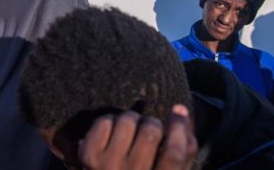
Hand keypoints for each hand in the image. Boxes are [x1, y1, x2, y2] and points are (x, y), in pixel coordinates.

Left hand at [78, 104, 196, 169]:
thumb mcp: (169, 169)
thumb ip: (185, 146)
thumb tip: (180, 109)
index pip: (174, 155)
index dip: (179, 128)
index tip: (179, 110)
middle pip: (150, 131)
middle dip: (152, 122)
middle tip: (148, 127)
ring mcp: (107, 168)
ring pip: (126, 121)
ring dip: (131, 119)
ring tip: (130, 131)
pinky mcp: (88, 156)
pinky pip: (104, 122)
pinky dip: (110, 121)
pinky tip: (112, 134)